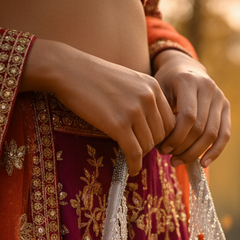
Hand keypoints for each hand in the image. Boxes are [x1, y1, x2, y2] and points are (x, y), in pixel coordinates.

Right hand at [20, 39, 175, 175]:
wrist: (69, 70)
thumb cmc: (95, 78)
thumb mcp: (129, 82)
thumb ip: (145, 99)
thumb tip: (153, 127)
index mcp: (153, 86)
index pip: (171, 122)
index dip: (163, 137)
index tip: (151, 142)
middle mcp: (148, 98)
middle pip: (161, 136)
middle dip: (151, 146)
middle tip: (138, 149)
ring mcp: (133, 111)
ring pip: (148, 146)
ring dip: (140, 154)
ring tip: (129, 154)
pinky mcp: (118, 125)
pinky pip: (135, 153)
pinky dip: (134, 165)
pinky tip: (131, 169)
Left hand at [153, 51, 230, 167]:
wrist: (184, 68)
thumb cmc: (166, 84)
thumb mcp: (159, 92)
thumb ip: (161, 115)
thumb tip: (160, 145)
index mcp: (189, 81)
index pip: (188, 117)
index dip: (176, 138)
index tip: (162, 150)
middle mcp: (208, 87)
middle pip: (200, 128)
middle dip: (183, 147)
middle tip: (169, 158)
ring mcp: (220, 97)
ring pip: (212, 134)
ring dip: (195, 152)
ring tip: (179, 161)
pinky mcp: (226, 107)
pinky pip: (225, 134)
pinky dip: (215, 151)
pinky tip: (203, 163)